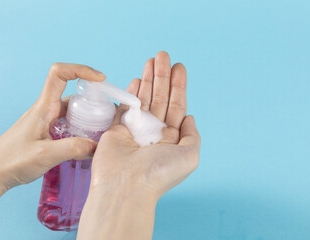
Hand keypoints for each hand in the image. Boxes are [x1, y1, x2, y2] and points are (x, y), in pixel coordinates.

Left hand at [0, 63, 105, 189]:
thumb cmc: (12, 159)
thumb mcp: (45, 154)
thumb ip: (73, 149)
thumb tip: (99, 146)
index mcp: (44, 106)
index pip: (60, 74)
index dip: (81, 70)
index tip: (100, 80)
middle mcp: (48, 109)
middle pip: (75, 94)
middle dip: (94, 100)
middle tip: (109, 116)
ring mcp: (49, 121)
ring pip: (75, 111)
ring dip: (89, 117)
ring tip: (102, 132)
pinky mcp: (50, 132)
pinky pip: (71, 124)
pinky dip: (83, 130)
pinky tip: (88, 144)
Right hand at [77, 51, 200, 239]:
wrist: (125, 186)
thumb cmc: (158, 174)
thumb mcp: (189, 156)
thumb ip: (192, 136)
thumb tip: (189, 117)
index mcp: (171, 138)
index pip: (177, 106)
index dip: (179, 86)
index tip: (179, 67)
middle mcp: (154, 132)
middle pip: (160, 97)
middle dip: (162, 76)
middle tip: (163, 55)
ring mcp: (135, 129)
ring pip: (144, 98)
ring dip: (148, 78)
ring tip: (152, 59)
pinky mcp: (117, 128)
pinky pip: (125, 105)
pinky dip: (131, 91)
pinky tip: (137, 78)